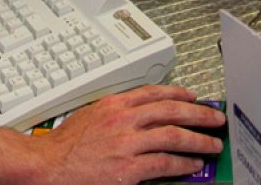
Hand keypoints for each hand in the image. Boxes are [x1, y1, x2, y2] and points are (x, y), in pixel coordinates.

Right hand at [32, 85, 224, 184]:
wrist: (45, 166)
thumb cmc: (62, 147)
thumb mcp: (89, 117)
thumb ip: (115, 114)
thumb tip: (137, 116)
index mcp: (114, 105)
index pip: (155, 92)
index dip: (179, 93)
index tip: (193, 96)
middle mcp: (124, 120)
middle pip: (171, 110)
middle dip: (198, 114)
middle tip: (215, 118)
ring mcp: (127, 144)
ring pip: (174, 136)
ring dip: (198, 140)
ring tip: (213, 144)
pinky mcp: (128, 168)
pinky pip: (164, 163)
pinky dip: (182, 164)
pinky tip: (192, 165)